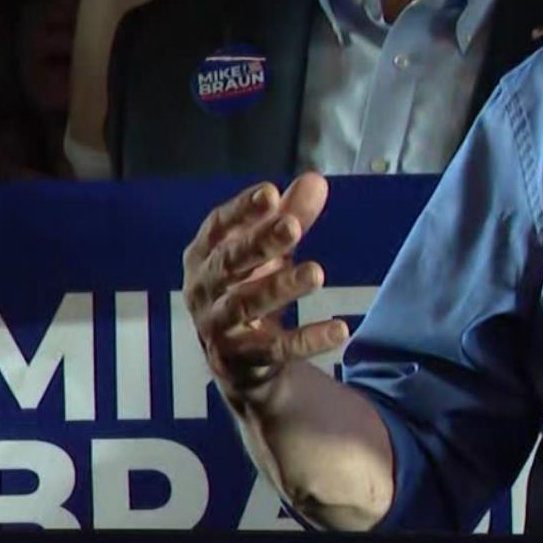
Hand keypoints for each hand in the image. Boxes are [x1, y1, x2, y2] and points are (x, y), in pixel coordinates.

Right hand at [181, 174, 347, 408]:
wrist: (240, 362)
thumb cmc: (251, 287)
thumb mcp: (271, 252)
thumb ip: (291, 216)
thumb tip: (316, 180)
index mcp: (204, 256)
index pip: (217, 227)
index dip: (241, 210)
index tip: (271, 192)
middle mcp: (202, 291)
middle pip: (228, 263)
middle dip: (259, 243)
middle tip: (293, 226)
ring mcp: (217, 328)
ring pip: (246, 305)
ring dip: (280, 288)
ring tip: (316, 274)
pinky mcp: (240, 362)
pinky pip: (275, 350)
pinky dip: (307, 340)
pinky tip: (340, 329)